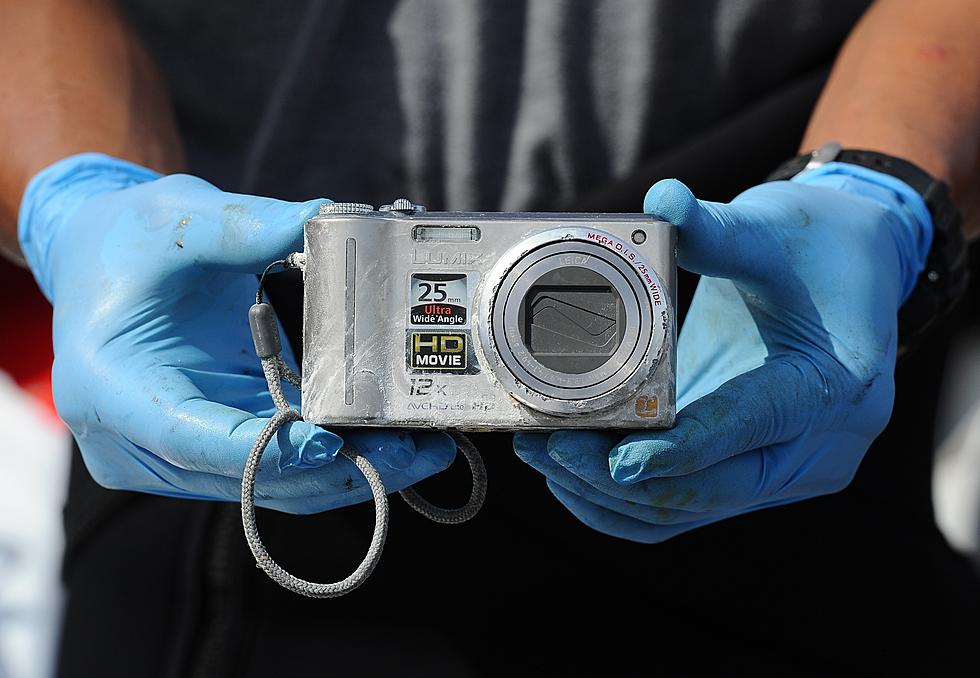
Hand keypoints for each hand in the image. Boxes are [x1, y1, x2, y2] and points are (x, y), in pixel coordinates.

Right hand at [19, 153, 454, 513]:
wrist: (98, 263)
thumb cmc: (125, 243)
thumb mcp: (174, 217)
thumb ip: (242, 225)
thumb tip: (323, 220)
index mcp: (109, 388)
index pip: (190, 436)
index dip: (266, 449)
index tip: (331, 443)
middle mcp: (133, 440)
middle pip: (244, 476)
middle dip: (335, 470)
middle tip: (414, 451)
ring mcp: (170, 456)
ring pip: (267, 486)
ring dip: (346, 474)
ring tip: (420, 450)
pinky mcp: (206, 451)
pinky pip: (273, 469)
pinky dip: (329, 460)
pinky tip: (385, 441)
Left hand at [515, 162, 931, 541]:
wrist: (854, 271)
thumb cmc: (815, 248)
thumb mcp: (769, 231)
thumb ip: (716, 229)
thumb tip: (662, 200)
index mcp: (831, 383)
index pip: (749, 429)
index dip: (680, 450)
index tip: (615, 459)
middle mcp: (819, 445)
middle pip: (712, 489)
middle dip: (622, 479)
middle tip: (548, 448)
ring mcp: (790, 470)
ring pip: (691, 511)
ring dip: (612, 495)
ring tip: (543, 455)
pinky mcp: (756, 475)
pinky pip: (688, 510)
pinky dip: (629, 505)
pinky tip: (575, 477)